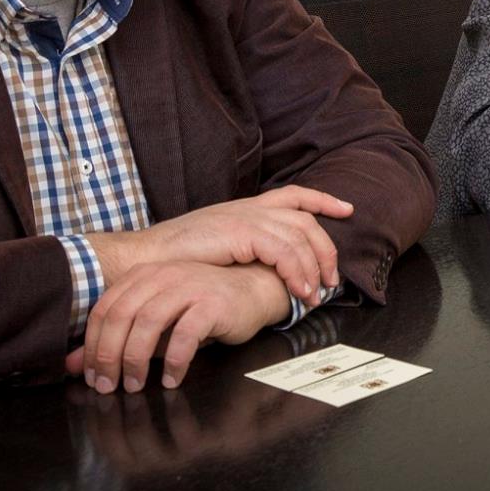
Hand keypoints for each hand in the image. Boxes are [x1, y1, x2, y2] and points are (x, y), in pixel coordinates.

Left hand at [65, 260, 289, 393]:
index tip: (91, 376)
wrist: (252, 292)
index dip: (92, 346)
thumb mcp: (154, 325)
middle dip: (109, 356)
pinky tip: (171, 379)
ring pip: (148, 323)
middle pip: (121, 316)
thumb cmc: (201, 308)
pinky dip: (174, 361)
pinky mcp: (212, 303)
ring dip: (136, 360)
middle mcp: (162, 275)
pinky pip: (185, 334)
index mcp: (143, 276)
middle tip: (108, 386)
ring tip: (136, 385)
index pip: (105, 309)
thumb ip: (116, 341)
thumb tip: (71, 365)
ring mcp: (188, 286)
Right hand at [88, 186, 352, 300]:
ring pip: (299, 236)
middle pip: (304, 218)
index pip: (292, 195)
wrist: (143, 261)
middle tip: (332, 278)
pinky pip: (284, 251)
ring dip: (313, 267)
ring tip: (316, 295)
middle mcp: (248, 208)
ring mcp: (244, 217)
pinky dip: (297, 272)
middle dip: (325, 247)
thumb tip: (263, 270)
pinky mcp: (241, 232)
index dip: (322, 199)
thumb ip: (241, 252)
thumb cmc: (172, 262)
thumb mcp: (214, 250)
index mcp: (243, 208)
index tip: (346, 209)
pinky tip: (299, 292)